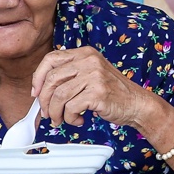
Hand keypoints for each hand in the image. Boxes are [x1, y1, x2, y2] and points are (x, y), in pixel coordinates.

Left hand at [32, 45, 166, 131]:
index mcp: (85, 53)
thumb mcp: (90, 75)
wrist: (136, 104)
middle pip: (52, 79)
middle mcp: (89, 61)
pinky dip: (70, 118)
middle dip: (45, 100)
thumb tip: (40, 90)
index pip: (51, 58)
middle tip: (47, 113)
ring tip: (62, 119)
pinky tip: (79, 119)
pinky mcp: (97, 92)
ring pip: (59, 95)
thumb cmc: (112, 92)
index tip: (36, 92)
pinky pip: (71, 107)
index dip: (39, 77)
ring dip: (56, 112)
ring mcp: (94, 76)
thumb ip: (70, 76)